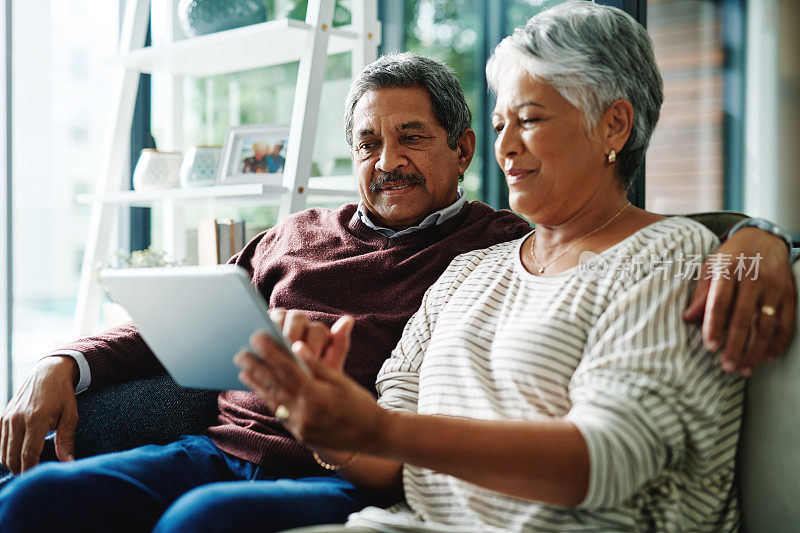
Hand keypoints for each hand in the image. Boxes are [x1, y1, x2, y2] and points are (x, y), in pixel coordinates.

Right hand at [0, 356, 78, 473]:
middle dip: (21, 471)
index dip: (31, 471)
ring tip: (27, 469)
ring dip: (13, 463)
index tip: (38, 480)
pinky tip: (18, 456)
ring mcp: (7, 418)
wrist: (48, 372)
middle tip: (34, 478)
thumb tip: (68, 463)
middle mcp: (17, 419)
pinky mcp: (2, 417)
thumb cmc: (62, 394)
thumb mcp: (70, 415)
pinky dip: (5, 452)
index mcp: (35, 419)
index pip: (28, 454)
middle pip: (12, 456)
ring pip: (3, 452)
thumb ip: (67, 440)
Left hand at [235, 316, 382, 450]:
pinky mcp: (300, 435)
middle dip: (256, 367)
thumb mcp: (340, 381)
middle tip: (240, 353)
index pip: (286, 369)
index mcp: (315, 395)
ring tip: (243, 370)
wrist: (372, 436)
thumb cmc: (359, 403)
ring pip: (274, 400)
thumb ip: (316, 364)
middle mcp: (304, 412)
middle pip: (274, 385)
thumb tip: (297, 345)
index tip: (257, 338)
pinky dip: (269, 400)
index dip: (270, 352)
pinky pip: (280, 414)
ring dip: (257, 384)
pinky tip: (260, 390)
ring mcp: (301, 426)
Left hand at [684, 227, 795, 376]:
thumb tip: (688, 318)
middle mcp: (754, 278)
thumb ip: (700, 293)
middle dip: (735, 345)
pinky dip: (778, 341)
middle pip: (744, 317)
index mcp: (729, 270)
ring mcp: (774, 287)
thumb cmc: (730, 257)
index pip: (720, 303)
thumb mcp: (710, 267)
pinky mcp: (789, 294)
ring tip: (745, 368)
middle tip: (727, 366)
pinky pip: (785, 322)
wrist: (763, 238)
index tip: (710, 347)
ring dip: (756, 349)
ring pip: (765, 324)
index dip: (715, 326)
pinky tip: (768, 356)